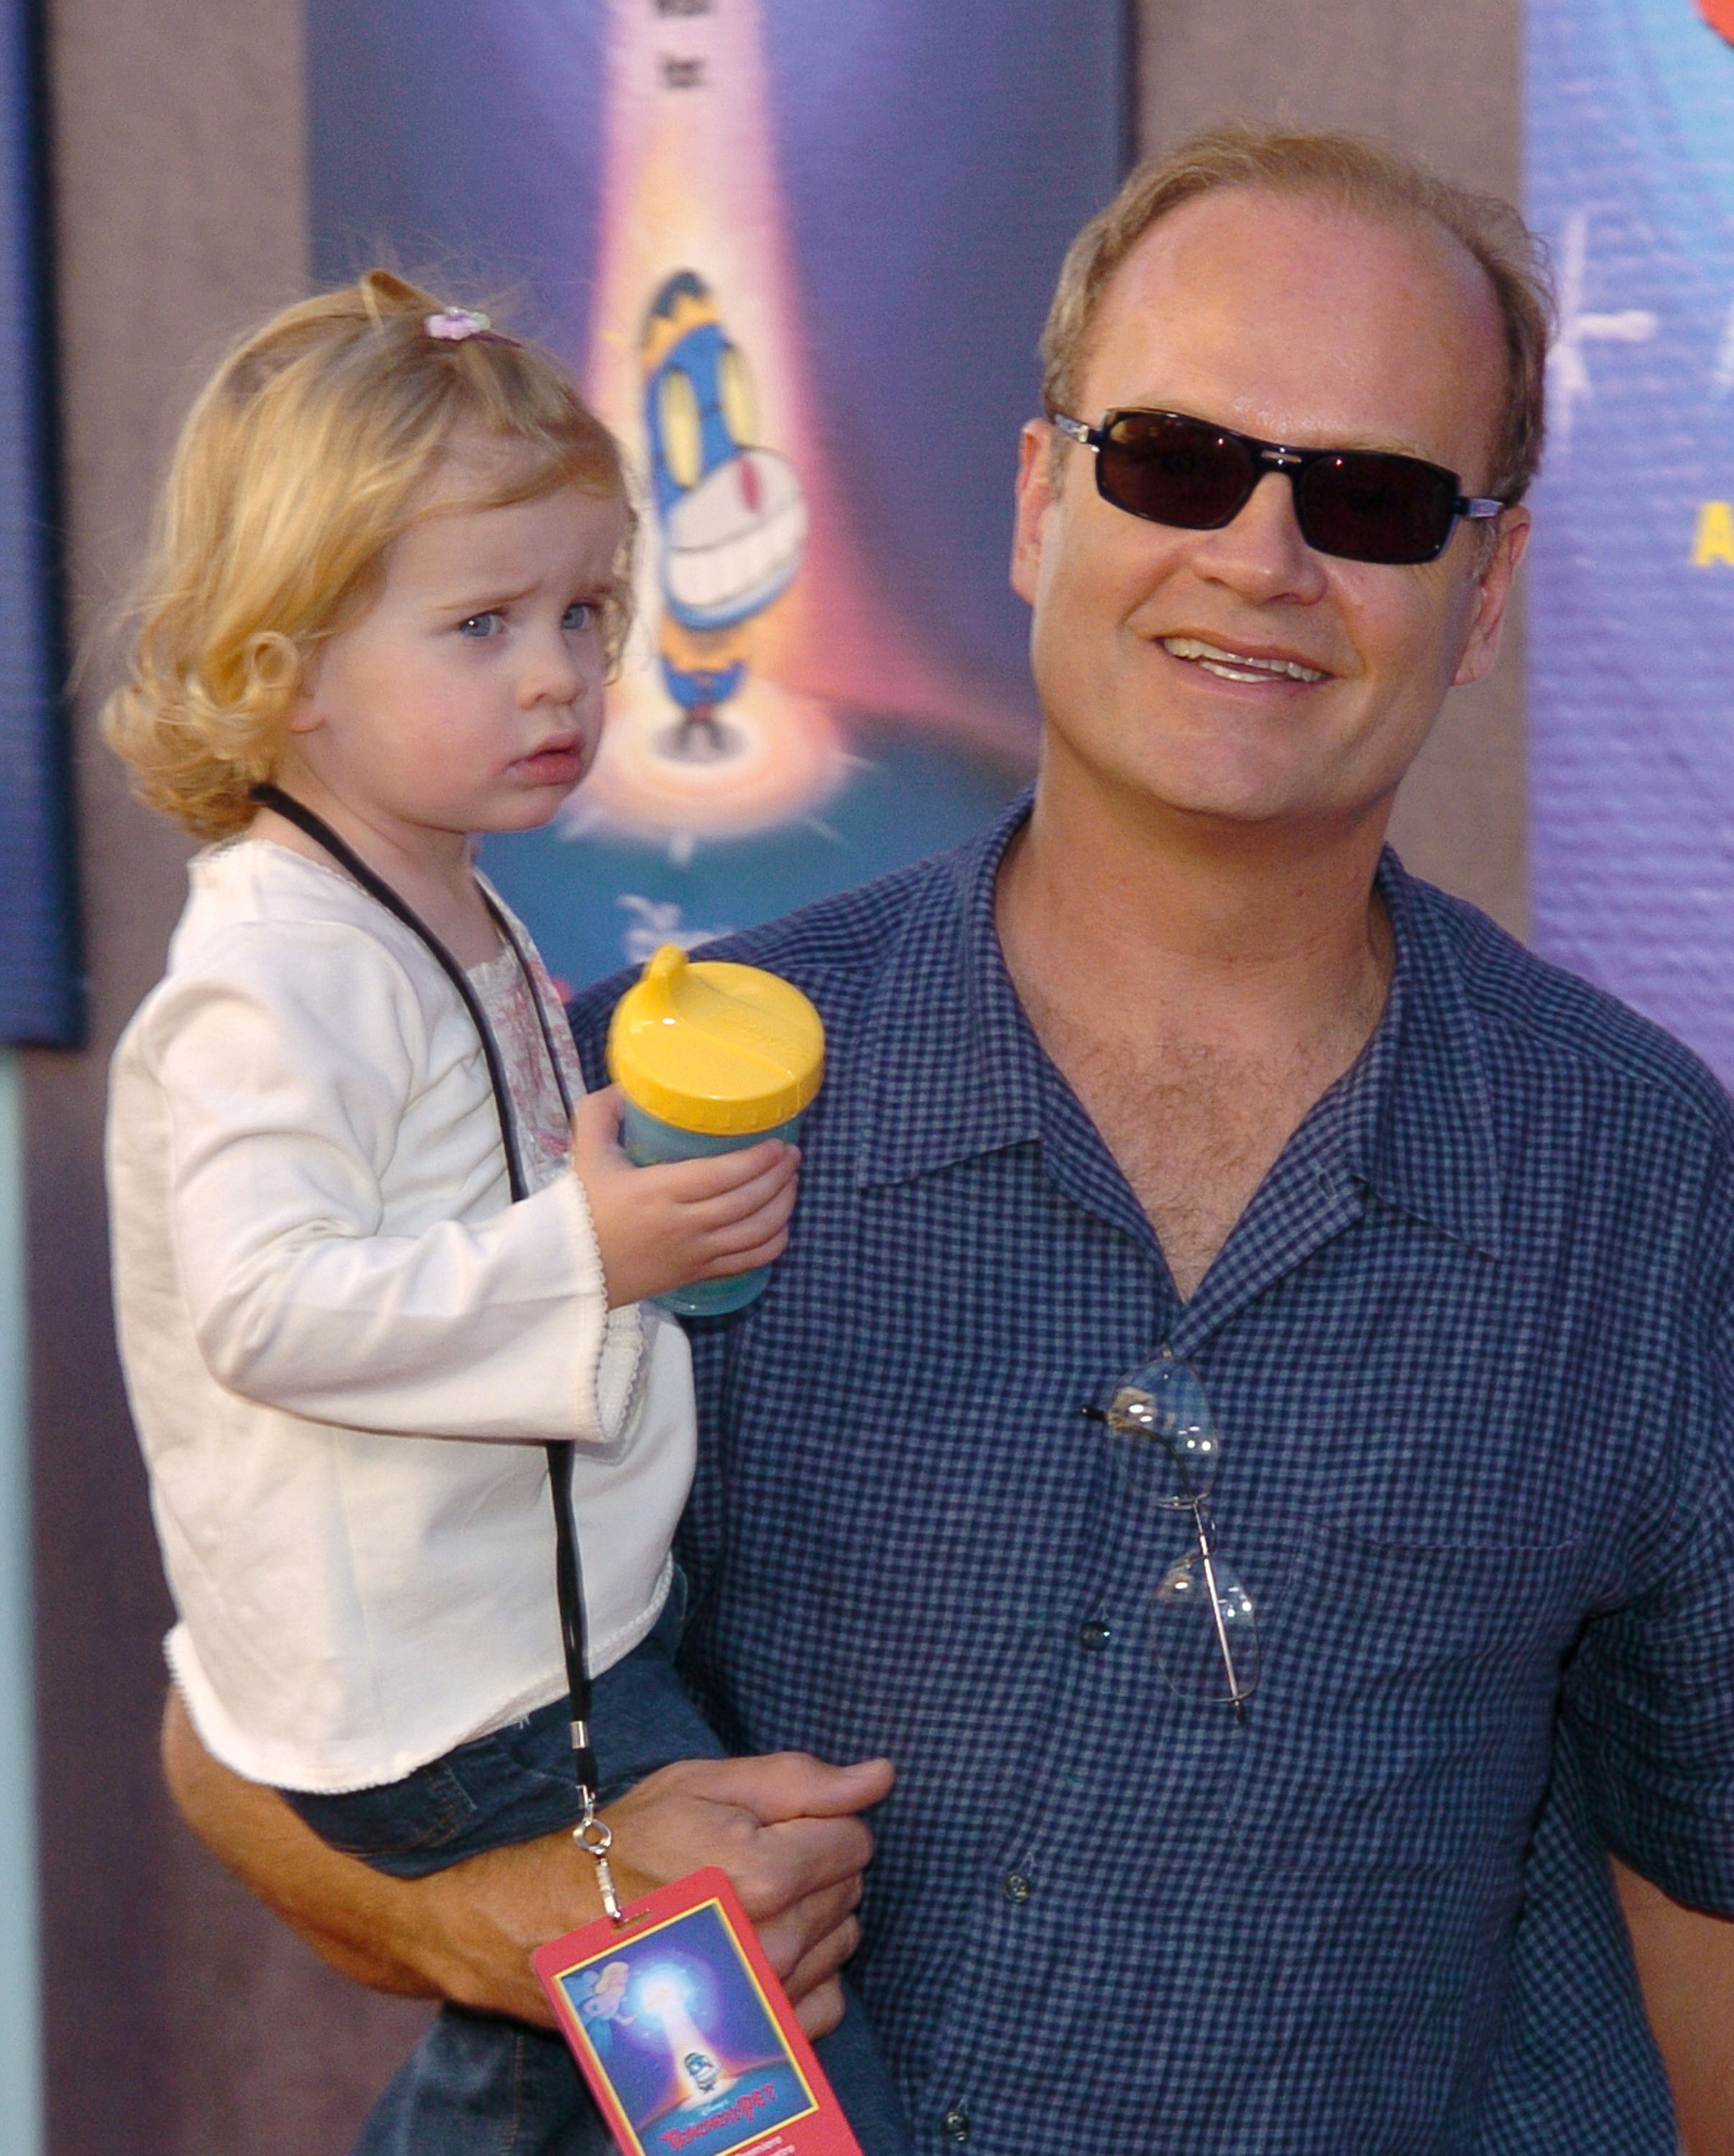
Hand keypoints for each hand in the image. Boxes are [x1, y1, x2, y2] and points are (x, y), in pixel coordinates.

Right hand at [571, 1085, 800, 1308]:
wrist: (569, 1269)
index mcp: (659, 1192)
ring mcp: (693, 1254)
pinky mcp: (696, 1275)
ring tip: (792, 1182)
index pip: (723, 1176)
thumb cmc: (581, 1209)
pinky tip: (781, 1225)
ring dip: (783, 1207)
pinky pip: (748, 1263)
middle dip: (779, 1176)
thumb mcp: (586, 1154)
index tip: (778, 1143)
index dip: (758, 1160)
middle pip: (748, 1202)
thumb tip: (625, 1085)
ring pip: (756, 1234)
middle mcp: (683, 1225)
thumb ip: (601, 1113)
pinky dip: (773, 1244)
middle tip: (792, 1155)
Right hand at [607, 1753, 895, 2036]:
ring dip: (812, 1917)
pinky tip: (760, 1951)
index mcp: (767, 1872)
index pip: (854, 1838)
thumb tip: (880, 1776)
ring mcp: (770, 1997)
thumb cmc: (629, 1847)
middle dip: (814, 1866)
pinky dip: (809, 1973)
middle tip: (750, 1862)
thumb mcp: (704, 1785)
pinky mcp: (763, 2035)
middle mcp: (777, 1943)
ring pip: (843, 1938)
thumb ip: (801, 1781)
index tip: (772, 1827)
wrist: (558, 1925)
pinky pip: (830, 1998)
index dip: (818, 1823)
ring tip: (748, 1906)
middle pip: (849, 1887)